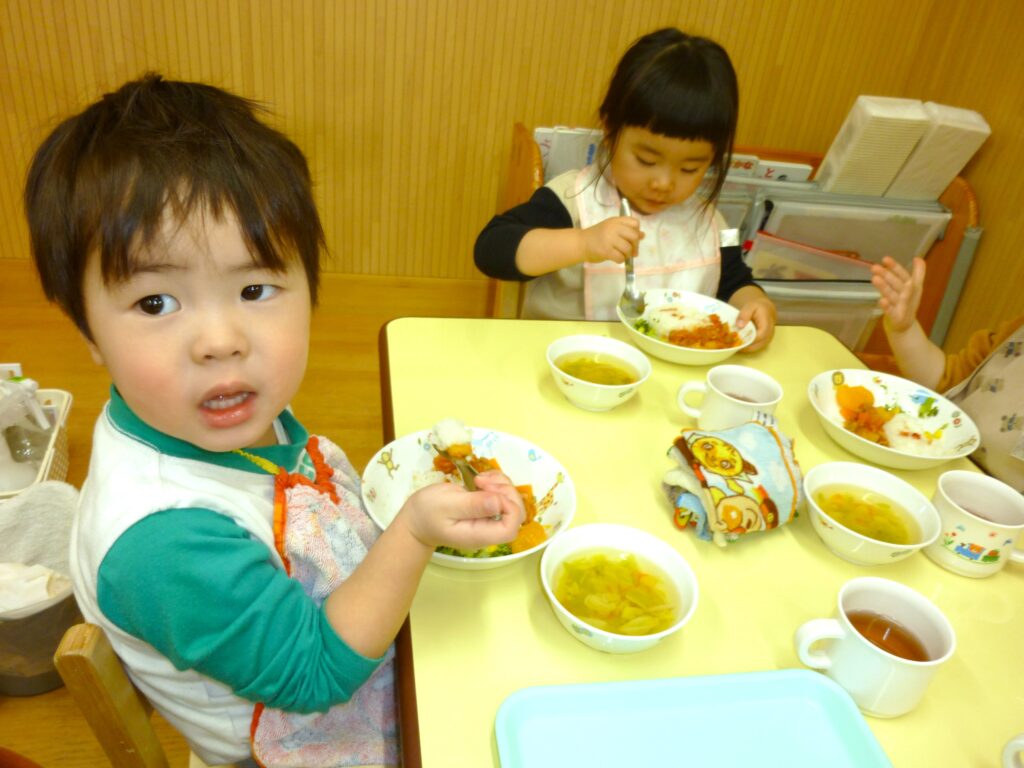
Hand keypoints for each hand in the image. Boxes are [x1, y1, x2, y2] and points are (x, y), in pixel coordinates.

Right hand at [398, 470, 524, 549]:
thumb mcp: (446, 505)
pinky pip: (503, 494)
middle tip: (482, 481)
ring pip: (512, 501)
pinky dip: (497, 481)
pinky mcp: (487, 508)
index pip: (510, 528)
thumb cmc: (427, 512)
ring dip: (501, 483)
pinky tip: (481, 478)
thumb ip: (472, 505)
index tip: (489, 491)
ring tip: (479, 479)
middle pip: (516, 514)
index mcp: (480, 534)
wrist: (417, 518)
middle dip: (506, 491)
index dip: (508, 507)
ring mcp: (489, 519)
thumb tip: (498, 502)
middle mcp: (489, 529)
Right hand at [579, 216, 642, 263]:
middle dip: (635, 246)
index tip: (633, 239)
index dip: (637, 232)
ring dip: (627, 255)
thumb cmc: (597, 236)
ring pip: (628, 249)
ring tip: (621, 255)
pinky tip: (616, 258)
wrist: (580, 243)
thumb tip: (642, 235)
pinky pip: (620, 257)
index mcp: (616, 221)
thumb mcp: (612, 229)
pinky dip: (621, 260)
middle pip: (634, 236)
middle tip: (632, 252)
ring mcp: (609, 239)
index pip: (635, 223)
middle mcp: (613, 228)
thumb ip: (626, 231)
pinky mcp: (605, 250)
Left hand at [735, 292, 776, 351]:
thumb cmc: (757, 306)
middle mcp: (769, 333)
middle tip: (733, 346)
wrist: (764, 308)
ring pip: (757, 347)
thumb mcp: (750, 306)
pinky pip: (755, 346)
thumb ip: (744, 314)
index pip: (761, 335)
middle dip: (746, 346)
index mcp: (767, 323)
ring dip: (745, 348)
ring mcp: (767, 338)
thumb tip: (739, 326)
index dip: (750, 340)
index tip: (739, 341)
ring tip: (734, 346)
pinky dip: (747, 347)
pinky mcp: (763, 341)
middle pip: (759, 344)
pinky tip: (738, 345)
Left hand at [871, 256, 924, 332]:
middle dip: (887, 275)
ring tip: (875, 278)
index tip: (885, 259)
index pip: (903, 275)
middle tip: (875, 267)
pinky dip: (887, 306)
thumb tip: (918, 258)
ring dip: (884, 287)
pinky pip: (891, 311)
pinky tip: (881, 300)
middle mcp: (907, 296)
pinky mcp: (896, 317)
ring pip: (892, 296)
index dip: (895, 267)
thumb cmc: (908, 304)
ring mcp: (902, 307)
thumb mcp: (915, 288)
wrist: (905, 326)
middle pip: (897, 284)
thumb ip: (918, 273)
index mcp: (912, 287)